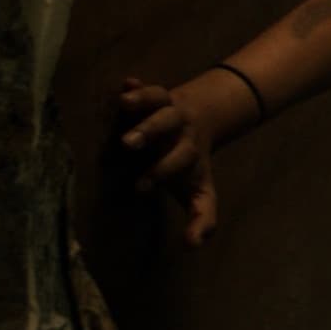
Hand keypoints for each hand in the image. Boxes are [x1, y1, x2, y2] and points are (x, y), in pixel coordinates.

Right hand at [118, 76, 219, 245]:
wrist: (207, 118)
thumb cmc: (193, 164)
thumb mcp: (200, 191)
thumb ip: (201, 216)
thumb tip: (193, 246)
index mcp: (189, 151)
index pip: (178, 162)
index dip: (161, 173)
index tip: (140, 187)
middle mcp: (179, 127)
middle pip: (167, 125)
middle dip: (149, 132)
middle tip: (127, 144)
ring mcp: (168, 107)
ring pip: (159, 99)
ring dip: (143, 101)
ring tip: (124, 103)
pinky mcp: (156, 95)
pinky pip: (149, 86)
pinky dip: (138, 86)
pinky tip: (126, 83)